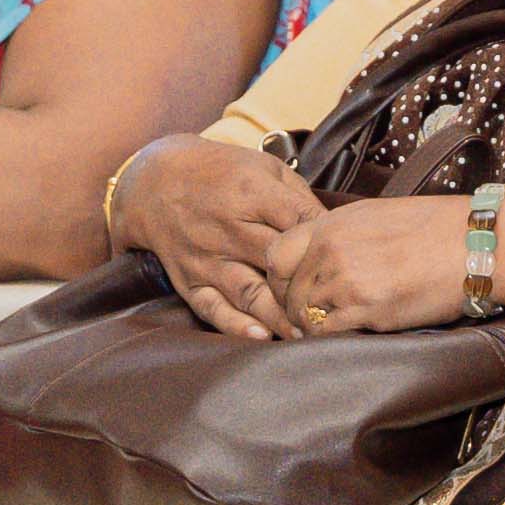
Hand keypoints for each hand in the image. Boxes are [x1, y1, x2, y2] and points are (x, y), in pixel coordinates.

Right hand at [119, 134, 319, 337]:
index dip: (326, 242)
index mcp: (251, 194)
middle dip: (310, 288)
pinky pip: (213, 309)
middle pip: (278, 263)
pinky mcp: (189, 280)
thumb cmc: (221, 173)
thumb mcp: (264, 168)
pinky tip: (262, 337)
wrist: (155, 182)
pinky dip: (237, 326)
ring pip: (249, 293)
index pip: (299, 222)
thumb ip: (299, 199)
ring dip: (280, 317)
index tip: (349, 259)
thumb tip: (334, 231)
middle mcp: (228, 228)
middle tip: (339, 309)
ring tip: (309, 332)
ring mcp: (207, 258)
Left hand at [258, 194, 476, 337]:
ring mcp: (347, 280)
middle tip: (306, 320)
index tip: (290, 290)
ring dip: (311, 326)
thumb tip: (320, 255)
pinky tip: (345, 334)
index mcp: (332, 224)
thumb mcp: (377, 215)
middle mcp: (332, 250)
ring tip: (327, 329)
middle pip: (286, 291)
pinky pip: (327, 332)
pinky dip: (329, 338)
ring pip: (304, 315)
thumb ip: (341, 234)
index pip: (277, 255)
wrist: (477, 242)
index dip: (278, 279)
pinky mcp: (367, 309)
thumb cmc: (437, 227)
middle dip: (293, 309)